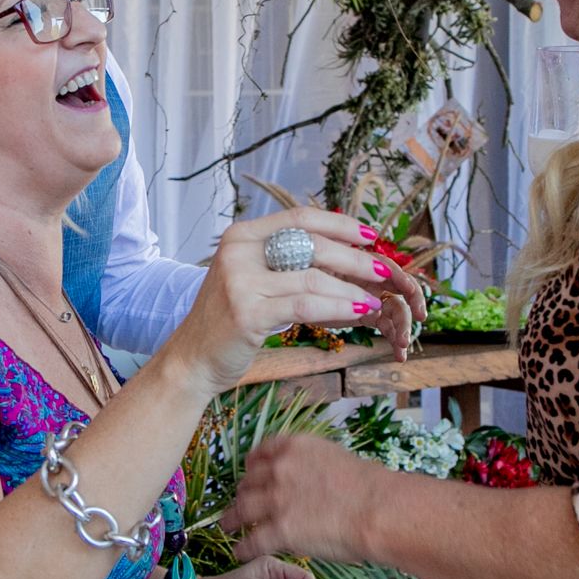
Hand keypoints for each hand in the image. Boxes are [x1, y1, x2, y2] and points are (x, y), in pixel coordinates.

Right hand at [161, 208, 428, 395]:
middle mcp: (238, 251)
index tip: (371, 235)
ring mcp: (240, 281)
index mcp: (242, 236)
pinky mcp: (247, 313)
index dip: (340, 224)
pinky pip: (306, 306)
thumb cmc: (231, 322)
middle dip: (356, 259)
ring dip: (353, 288)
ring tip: (378, 300)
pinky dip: (338, 308)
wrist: (191, 360)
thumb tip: (352, 258)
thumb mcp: (257, 282)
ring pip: (314, 277)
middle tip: (386, 271)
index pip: (300, 218)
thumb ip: (292, 265)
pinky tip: (359, 313)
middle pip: (313, 245)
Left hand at [223, 434, 383, 566]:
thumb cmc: (370, 487)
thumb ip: (313, 466)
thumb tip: (310, 478)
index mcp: (295, 447)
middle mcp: (280, 469)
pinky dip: (243, 547)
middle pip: (248, 481)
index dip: (252, 466)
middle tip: (240, 503)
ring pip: (242, 510)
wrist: (379, 510)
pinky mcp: (279, 530)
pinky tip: (240, 552)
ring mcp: (276, 499)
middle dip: (243, 493)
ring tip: (228, 526)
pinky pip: (251, 540)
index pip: (261, 453)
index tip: (251, 474)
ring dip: (232, 519)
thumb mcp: (335, 459)